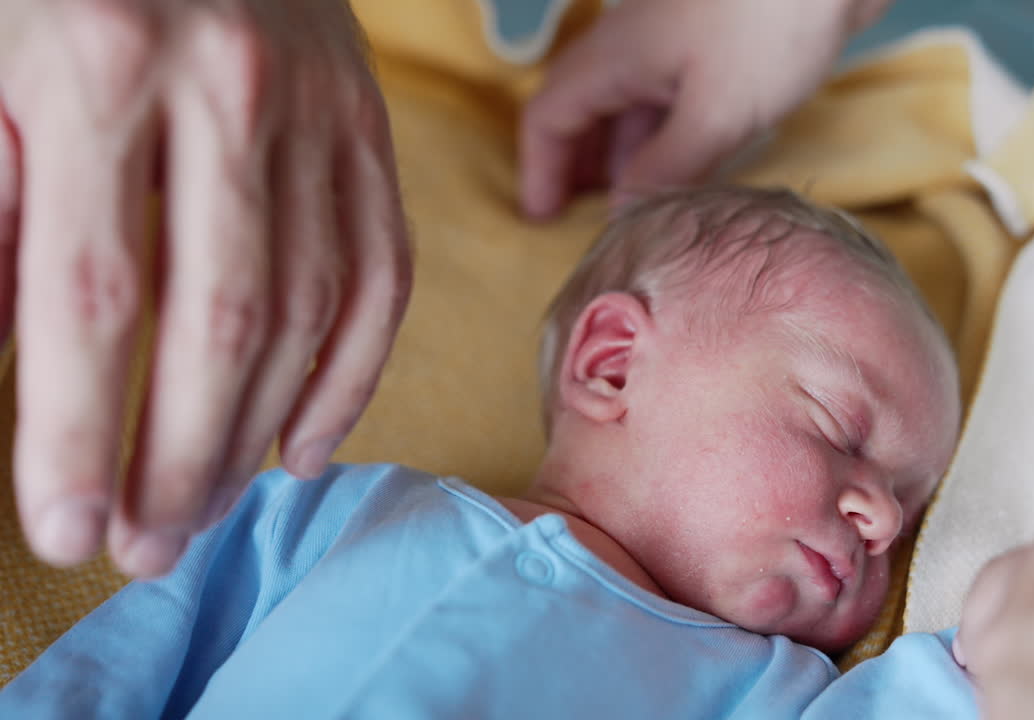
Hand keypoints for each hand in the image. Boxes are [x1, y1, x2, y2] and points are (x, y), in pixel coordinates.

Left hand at [1, 0, 411, 576]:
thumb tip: (5, 352)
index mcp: (98, 65)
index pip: (93, 290)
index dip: (78, 429)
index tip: (66, 530)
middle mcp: (229, 88)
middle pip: (221, 320)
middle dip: (181, 457)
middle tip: (147, 550)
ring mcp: (321, 111)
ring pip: (310, 308)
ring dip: (258, 432)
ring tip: (207, 510)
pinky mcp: (372, 130)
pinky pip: (383, 273)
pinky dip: (352, 374)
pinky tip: (305, 447)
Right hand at [519, 0, 892, 218]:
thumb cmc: (773, 23)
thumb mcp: (717, 113)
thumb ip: (667, 170)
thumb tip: (622, 215)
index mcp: (614, 57)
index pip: (548, 117)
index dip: (540, 171)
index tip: (541, 220)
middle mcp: (632, 46)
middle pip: (581, 110)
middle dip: (575, 166)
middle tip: (578, 220)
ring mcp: (673, 44)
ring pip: (628, 107)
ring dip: (622, 156)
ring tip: (630, 206)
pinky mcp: (714, 47)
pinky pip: (669, 99)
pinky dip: (662, 138)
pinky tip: (684, 170)